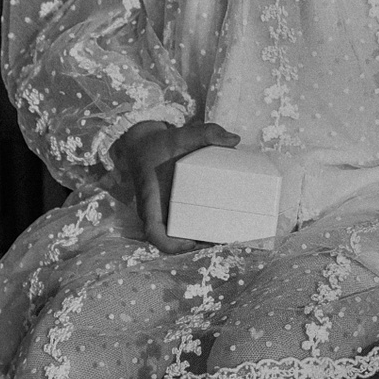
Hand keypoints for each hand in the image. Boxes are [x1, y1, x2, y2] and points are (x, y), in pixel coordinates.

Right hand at [110, 119, 240, 253]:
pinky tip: (218, 227)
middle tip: (222, 239)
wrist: (143, 143)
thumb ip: (206, 132)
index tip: (192, 242)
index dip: (171, 244)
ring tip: (226, 235)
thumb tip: (234, 140)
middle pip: (170, 239)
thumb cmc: (159, 143)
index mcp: (151, 199)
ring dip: (198, 240)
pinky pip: (181, 224)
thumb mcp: (180, 134)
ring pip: (177, 235)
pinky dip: (197, 230)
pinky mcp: (171, 207)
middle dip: (195, 245)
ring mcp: (163, 210)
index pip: (153, 232)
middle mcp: (155, 210)